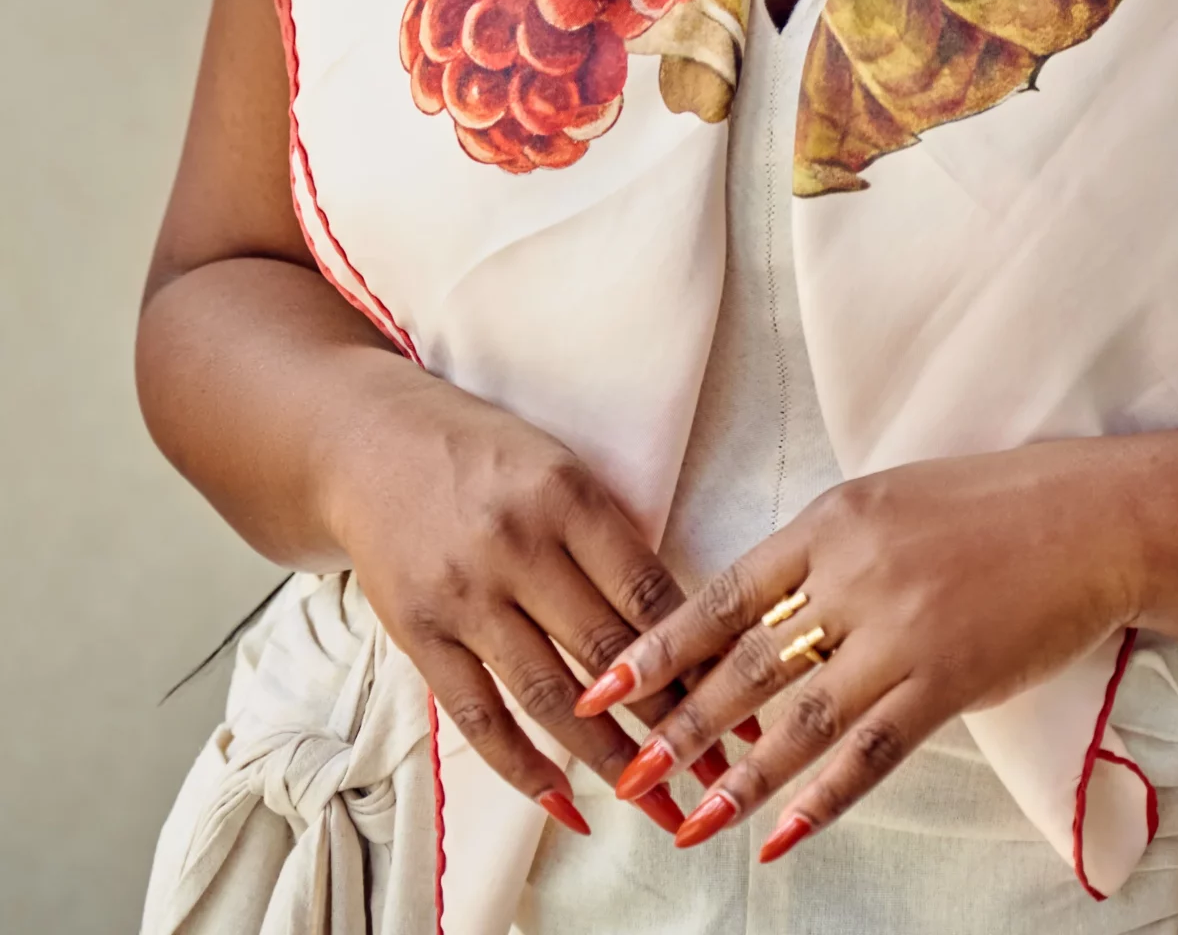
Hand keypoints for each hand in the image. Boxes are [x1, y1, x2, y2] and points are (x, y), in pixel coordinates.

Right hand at [324, 369, 722, 834]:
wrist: (370, 444)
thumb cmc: (484, 455)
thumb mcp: (560, 470)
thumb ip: (610, 539)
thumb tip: (682, 626)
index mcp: (565, 497)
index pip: (647, 591)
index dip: (698, 656)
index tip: (737, 703)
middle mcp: (516, 547)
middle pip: (608, 653)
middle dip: (668, 723)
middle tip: (716, 775)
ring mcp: (464, 597)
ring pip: (551, 698)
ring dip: (609, 760)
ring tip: (657, 803)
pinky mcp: (419, 636)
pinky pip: (480, 718)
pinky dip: (524, 770)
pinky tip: (566, 804)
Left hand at [573, 441, 1141, 857]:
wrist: (1092, 518)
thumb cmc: (993, 504)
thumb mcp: (891, 500)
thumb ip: (827, 551)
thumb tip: (759, 610)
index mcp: (834, 520)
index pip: (725, 592)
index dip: (661, 646)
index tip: (607, 684)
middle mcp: (857, 575)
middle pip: (748, 663)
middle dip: (680, 724)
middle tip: (626, 768)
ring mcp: (903, 633)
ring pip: (800, 719)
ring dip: (737, 777)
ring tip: (687, 820)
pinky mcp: (948, 682)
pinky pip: (870, 753)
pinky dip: (820, 800)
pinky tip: (779, 835)